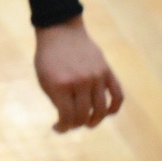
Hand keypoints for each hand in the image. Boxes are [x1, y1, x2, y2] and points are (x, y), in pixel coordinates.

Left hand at [35, 16, 123, 131]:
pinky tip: (107, 113)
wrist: (61, 32)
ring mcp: (95, 76)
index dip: (62, 127)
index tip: (58, 128)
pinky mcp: (107, 71)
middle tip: (71, 124)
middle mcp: (80, 82)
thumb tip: (68, 118)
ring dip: (94, 120)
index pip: (66, 116)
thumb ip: (57, 99)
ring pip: (100, 109)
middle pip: (83, 114)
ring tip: (88, 123)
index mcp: (60, 85)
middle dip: (75, 124)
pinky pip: (117, 94)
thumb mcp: (44, 80)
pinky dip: (114, 107)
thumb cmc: (48, 58)